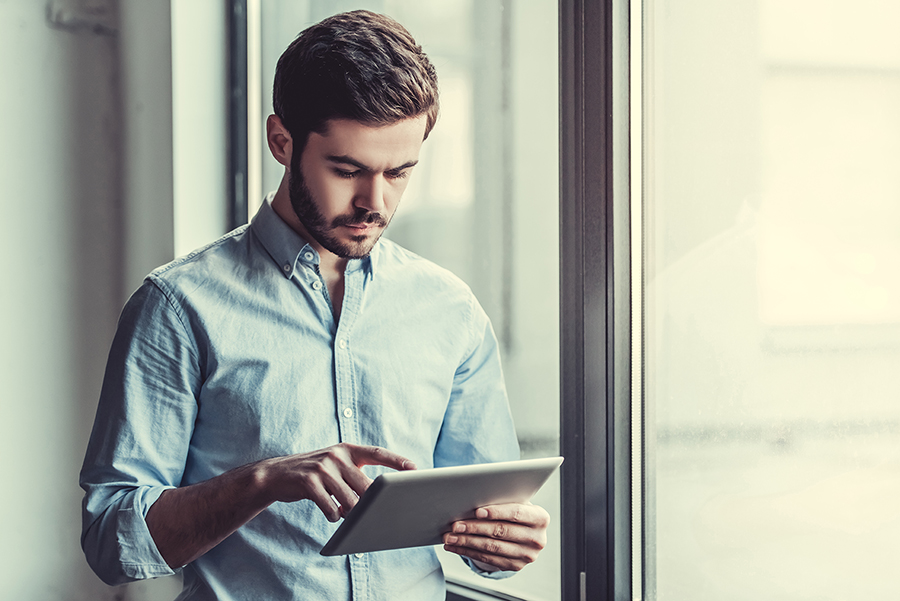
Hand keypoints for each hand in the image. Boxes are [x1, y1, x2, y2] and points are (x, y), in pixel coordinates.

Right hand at [260, 443, 415, 521]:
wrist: (277, 474)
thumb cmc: (313, 474)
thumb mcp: (334, 466)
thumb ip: (354, 476)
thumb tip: (377, 498)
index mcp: (346, 449)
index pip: (377, 453)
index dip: (396, 460)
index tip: (414, 468)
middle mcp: (336, 455)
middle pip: (366, 485)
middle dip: (372, 503)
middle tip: (376, 513)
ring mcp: (322, 467)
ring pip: (350, 500)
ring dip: (350, 513)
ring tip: (345, 513)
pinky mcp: (308, 481)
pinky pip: (330, 507)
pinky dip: (333, 515)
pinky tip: (330, 513)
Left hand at [442, 502, 549, 570]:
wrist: (526, 532)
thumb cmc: (516, 511)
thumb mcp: (516, 502)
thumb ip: (502, 500)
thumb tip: (473, 498)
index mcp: (540, 518)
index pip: (516, 513)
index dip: (496, 512)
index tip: (477, 511)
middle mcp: (537, 539)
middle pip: (501, 532)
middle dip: (475, 528)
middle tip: (456, 525)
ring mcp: (527, 555)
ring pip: (492, 548)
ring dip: (467, 542)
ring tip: (450, 537)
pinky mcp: (515, 566)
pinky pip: (488, 559)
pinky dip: (468, 552)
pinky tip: (455, 546)